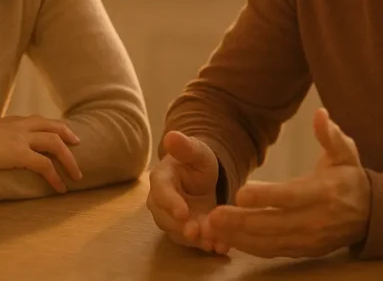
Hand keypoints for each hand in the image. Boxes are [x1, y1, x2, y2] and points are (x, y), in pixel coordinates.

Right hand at [0, 115, 82, 192]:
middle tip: (77, 142)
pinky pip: (45, 166)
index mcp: (11, 121)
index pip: (37, 120)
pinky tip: (60, 188)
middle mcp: (20, 126)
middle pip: (53, 127)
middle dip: (67, 134)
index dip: (51, 125)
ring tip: (76, 175)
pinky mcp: (20, 154)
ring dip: (69, 160)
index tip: (59, 130)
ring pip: (56, 144)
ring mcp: (22, 139)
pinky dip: (55, 177)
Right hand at [146, 131, 220, 249]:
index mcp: (161, 179)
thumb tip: (170, 136)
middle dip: (181, 228)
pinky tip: (221, 247)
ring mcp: (172, 219)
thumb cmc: (196, 161)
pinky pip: (193, 241)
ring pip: (178, 233)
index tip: (183, 213)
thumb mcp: (196, 151)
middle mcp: (161, 202)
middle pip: (165, 218)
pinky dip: (206, 245)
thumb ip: (185, 147)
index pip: (161, 192)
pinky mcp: (186, 231)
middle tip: (197, 233)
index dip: (170, 203)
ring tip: (212, 243)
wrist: (203, 178)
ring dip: (194, 240)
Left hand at [202, 108, 370, 257]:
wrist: (370, 214)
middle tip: (214, 216)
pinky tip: (229, 239)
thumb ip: (331, 135)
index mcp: (323, 193)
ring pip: (270, 242)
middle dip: (242, 222)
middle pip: (274, 224)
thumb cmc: (350, 178)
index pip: (290, 197)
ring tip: (213, 229)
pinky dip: (250, 247)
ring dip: (240, 237)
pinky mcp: (303, 251)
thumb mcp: (345, 152)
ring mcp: (308, 239)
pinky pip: (273, 251)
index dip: (265, 197)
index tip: (240, 193)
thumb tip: (320, 115)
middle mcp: (315, 220)